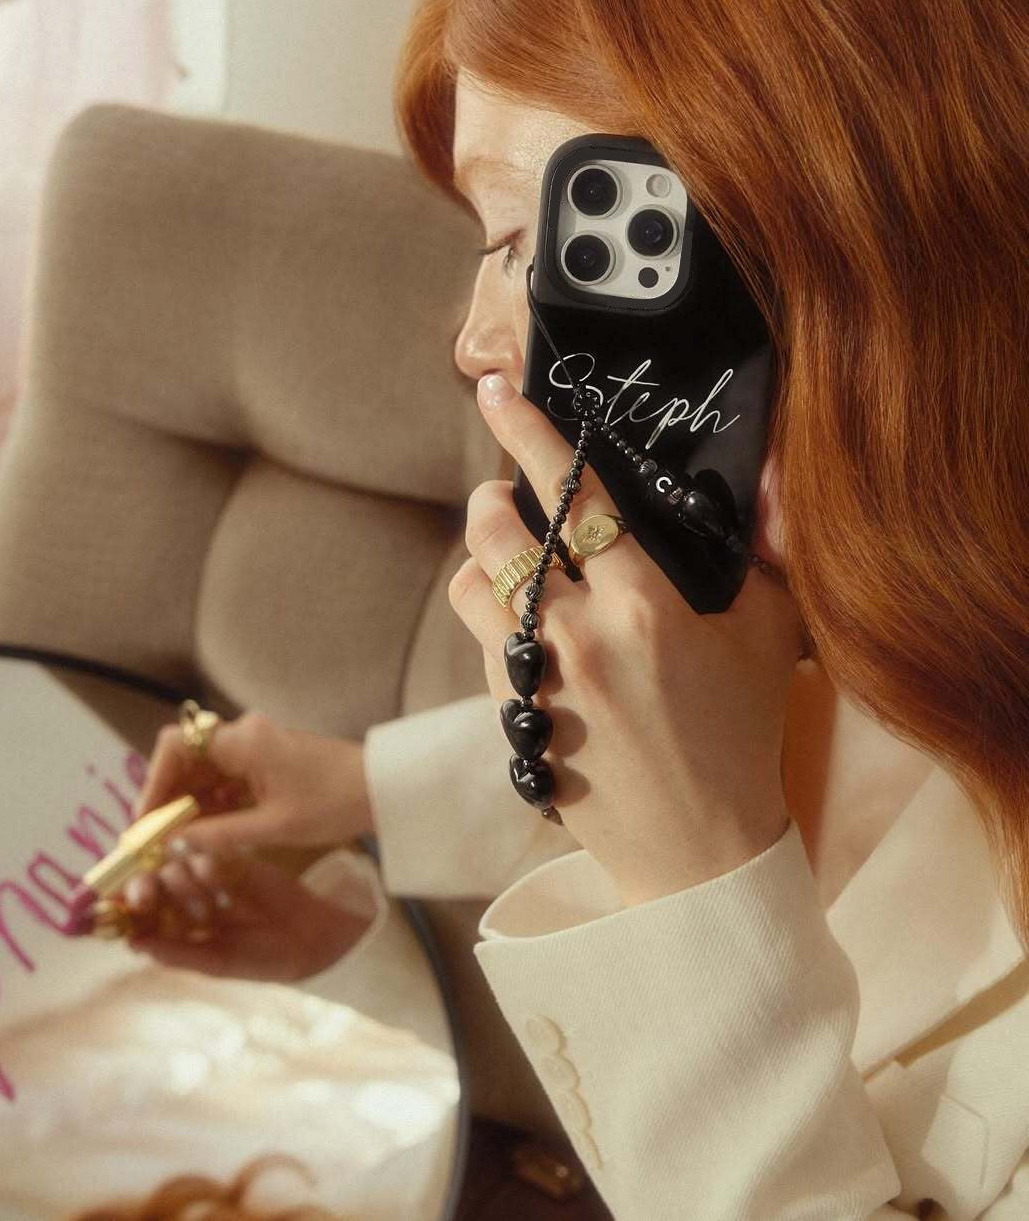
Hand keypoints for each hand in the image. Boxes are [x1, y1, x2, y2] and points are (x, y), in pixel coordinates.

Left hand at [122, 847, 377, 982]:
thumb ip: (177, 953)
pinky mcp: (233, 860)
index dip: (129, 909)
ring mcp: (209, 878)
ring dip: (179, 878)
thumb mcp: (216, 963)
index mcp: (176, 926)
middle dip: (146, 887)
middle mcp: (186, 899)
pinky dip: (205, 862)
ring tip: (201, 895)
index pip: (143, 913)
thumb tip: (133, 944)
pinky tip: (214, 873)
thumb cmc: (259, 959)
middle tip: (145, 893)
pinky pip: (210, 854)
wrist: (308, 938)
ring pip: (178, 868)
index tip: (125, 909)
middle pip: (154, 885)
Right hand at [133, 710, 373, 855]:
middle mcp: (244, 735)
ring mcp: (255, 747)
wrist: (382, 790)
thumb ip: (218, 834)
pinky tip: (203, 834)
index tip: (144, 819)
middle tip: (153, 839)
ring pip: (203, 772)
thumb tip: (173, 842)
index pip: (176, 746)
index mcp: (244, 740)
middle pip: (185, 759)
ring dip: (188, 804)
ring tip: (173, 843)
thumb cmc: (334, 803)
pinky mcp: (266, 761)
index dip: (153, 780)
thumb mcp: (273, 827)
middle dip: (167, 798)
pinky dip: (211, 805)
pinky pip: (225, 780)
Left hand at [448, 373, 804, 905]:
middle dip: (491, 496)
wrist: (697, 850)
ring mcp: (538, 681)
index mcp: (646, 607)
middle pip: (496, 534)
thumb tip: (752, 479)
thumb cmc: (741, 734)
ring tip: (508, 555)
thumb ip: (756, 552)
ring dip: (479, 555)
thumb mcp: (769, 635)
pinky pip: (477, 641)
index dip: (529, 433)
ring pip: (470, 586)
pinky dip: (489, 613)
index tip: (494, 389)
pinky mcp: (511, 718)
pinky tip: (525, 621)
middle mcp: (580, 638)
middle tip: (507, 492)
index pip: (575, 495)